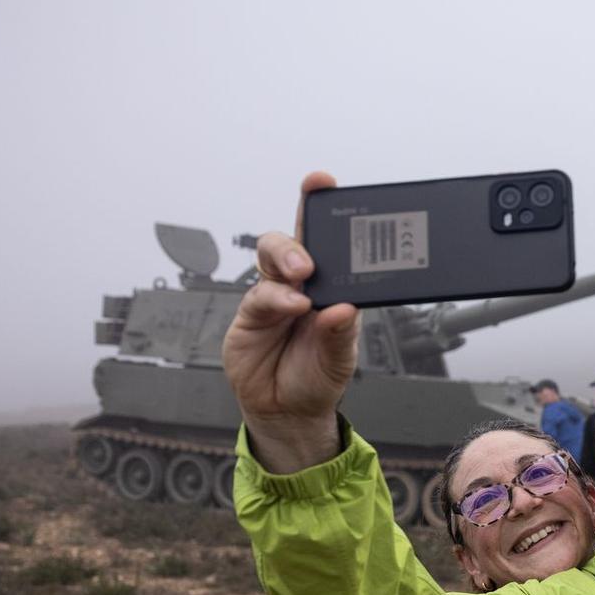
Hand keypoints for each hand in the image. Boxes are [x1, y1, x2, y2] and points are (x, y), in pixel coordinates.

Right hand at [222, 171, 359, 471]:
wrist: (287, 411)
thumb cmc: (317, 377)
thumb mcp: (340, 359)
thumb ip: (340, 334)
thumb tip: (343, 309)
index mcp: (331, 285)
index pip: (329, 239)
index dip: (321, 207)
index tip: (322, 182)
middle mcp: (302, 284)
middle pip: (294, 239)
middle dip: (300, 231)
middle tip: (311, 254)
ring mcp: (274, 295)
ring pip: (270, 257)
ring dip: (285, 259)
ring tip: (302, 276)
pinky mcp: (250, 315)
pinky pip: (259, 296)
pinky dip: (275, 299)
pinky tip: (291, 305)